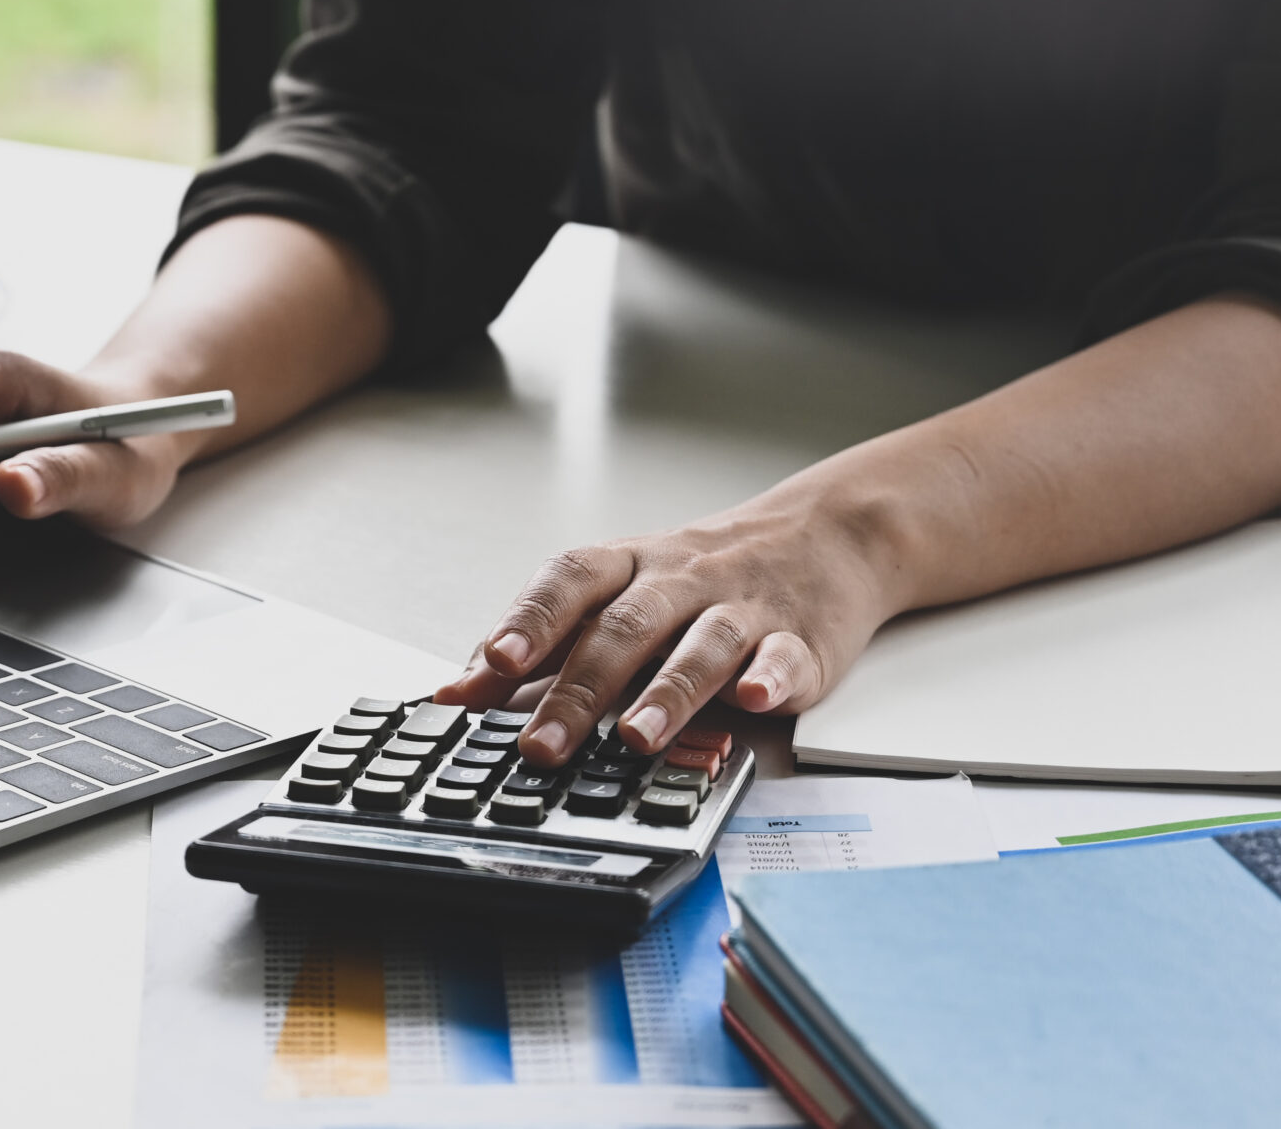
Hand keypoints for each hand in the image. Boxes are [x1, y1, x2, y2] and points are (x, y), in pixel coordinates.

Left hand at [433, 485, 903, 766]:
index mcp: (630, 565)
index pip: (571, 580)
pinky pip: (785, 656)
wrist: (823, 536)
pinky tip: (755, 696)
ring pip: (700, 646)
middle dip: (580, 689)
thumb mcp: (619, 593)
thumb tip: (457, 692)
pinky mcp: (800, 640)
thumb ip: (543, 643)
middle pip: (626, 628)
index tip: (495, 662)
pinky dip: (771, 676)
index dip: (532, 619)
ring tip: (637, 739)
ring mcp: (741, 609)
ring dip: (666, 693)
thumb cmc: (701, 576)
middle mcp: (681, 581)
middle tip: (543, 744)